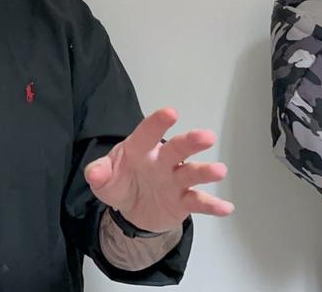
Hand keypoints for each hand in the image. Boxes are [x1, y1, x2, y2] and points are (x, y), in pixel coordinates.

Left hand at [83, 107, 233, 232]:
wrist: (133, 208)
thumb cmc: (121, 181)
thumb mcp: (104, 179)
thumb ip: (99, 173)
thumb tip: (94, 173)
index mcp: (140, 150)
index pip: (147, 134)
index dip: (157, 124)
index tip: (170, 113)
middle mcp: (162, 162)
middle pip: (177, 149)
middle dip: (190, 142)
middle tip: (206, 137)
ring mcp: (175, 180)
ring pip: (191, 173)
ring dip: (205, 172)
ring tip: (219, 171)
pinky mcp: (183, 201)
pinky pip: (199, 202)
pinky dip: (213, 205)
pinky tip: (226, 208)